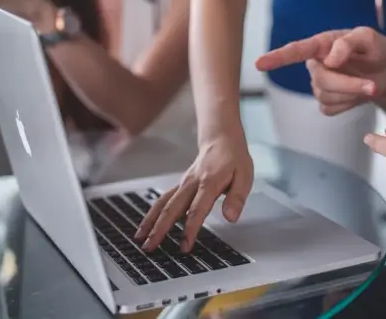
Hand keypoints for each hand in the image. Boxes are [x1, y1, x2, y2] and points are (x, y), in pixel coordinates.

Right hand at [135, 134, 253, 251]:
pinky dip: (152, 214)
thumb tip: (231, 217)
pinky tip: (146, 225)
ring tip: (140, 239)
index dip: (190, 229)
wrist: (221, 138)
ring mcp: (183, 184)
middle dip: (159, 229)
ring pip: (163, 204)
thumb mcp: (244, 176)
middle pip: (172, 208)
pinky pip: (163, 200)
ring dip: (150, 222)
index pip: (197, 210)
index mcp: (209, 182)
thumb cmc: (233, 159)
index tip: (184, 247)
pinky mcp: (180, 185)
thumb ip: (237, 198)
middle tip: (150, 247)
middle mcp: (192, 183)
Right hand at [256, 27, 385, 115]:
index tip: (259, 64)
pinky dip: (349, 104)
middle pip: (321, 80)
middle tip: (372, 86)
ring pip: (326, 96)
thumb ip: (349, 42)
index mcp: (321, 45)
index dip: (276, 58)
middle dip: (348, 85)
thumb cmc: (374, 51)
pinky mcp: (325, 102)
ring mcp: (318, 85)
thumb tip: (330, 60)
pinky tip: (356, 95)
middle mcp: (316, 64)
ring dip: (352, 94)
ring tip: (369, 85)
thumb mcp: (369, 38)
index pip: (295, 51)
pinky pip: (330, 109)